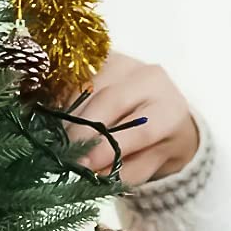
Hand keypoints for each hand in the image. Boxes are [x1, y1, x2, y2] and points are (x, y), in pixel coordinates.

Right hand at [65, 51, 199, 183]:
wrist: (164, 112)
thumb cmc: (156, 144)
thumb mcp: (148, 166)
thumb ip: (123, 173)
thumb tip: (90, 174)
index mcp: (170, 110)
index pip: (141, 128)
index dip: (108, 147)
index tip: (84, 164)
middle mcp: (151, 79)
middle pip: (111, 101)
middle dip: (83, 130)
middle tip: (65, 152)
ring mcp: (126, 63)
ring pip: (89, 85)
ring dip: (69, 115)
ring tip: (60, 138)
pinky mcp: (103, 56)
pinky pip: (77, 76)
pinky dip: (64, 99)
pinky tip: (61, 119)